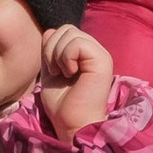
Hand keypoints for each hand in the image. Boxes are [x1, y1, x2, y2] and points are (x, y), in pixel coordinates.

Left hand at [37, 24, 114, 138]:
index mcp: (84, 54)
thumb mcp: (50, 72)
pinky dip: (66, 57)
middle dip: (52, 49)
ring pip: (70, 32)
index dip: (51, 46)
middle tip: (56, 72)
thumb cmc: (62, 105)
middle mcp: (95, 51)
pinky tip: (70, 74)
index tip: (53, 70)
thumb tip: (49, 31)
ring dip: (58, 54)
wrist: (72, 124)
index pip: (64, 31)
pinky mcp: (102, 60)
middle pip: (66, 28)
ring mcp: (100, 54)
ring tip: (63, 74)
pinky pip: (77, 43)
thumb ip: (50, 51)